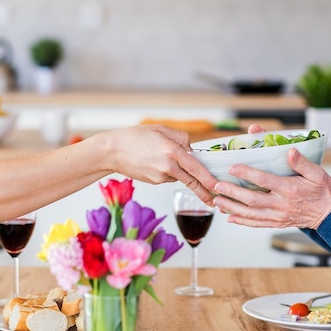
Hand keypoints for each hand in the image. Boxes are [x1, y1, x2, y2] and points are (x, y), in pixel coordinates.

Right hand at [102, 125, 218, 203]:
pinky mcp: (154, 182)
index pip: (196, 168)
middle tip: (214, 201)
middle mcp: (167, 166)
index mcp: (172, 151)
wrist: (112, 151)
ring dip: (178, 170)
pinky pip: (167, 177)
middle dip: (204, 192)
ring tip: (160, 156)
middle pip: (191, 181)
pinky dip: (167, 171)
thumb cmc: (134, 138)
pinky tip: (154, 162)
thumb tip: (192, 149)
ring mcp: (160, 177)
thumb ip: (181, 138)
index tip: (218, 186)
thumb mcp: (161, 129)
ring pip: (178, 176)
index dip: (209, 179)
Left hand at [212, 147, 330, 228]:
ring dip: (232, 208)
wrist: (329, 215)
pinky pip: (256, 223)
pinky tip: (229, 217)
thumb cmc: (322, 191)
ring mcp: (278, 216)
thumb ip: (302, 162)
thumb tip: (289, 151)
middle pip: (252, 199)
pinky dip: (241, 221)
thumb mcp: (317, 173)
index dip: (247, 173)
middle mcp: (281, 204)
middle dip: (232, 193)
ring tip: (216, 201)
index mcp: (290, 189)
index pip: (265, 180)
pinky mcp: (276, 223)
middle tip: (217, 186)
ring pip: (251, 214)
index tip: (232, 167)